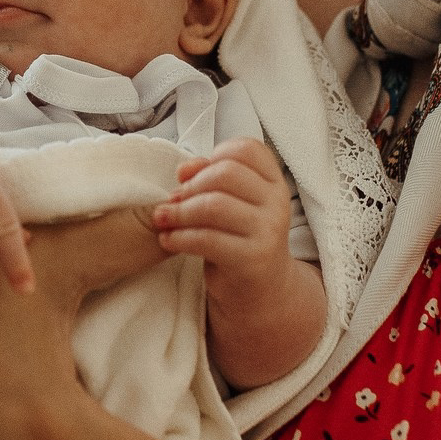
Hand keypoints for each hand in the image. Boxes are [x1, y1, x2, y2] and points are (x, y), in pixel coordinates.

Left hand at [153, 137, 292, 305]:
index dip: (215, 155)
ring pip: (214, 205)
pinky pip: (207, 239)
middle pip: (226, 173)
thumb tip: (184, 168)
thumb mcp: (230, 203)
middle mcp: (277, 203)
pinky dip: (179, 237)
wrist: (261, 290)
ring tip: (162, 219)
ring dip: (179, 211)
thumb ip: (210, 178)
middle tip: (173, 200)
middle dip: (191, 185)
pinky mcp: (252, 259)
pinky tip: (168, 240)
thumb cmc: (238, 239)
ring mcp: (268, 231)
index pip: (247, 149)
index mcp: (273, 183)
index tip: (195, 174)